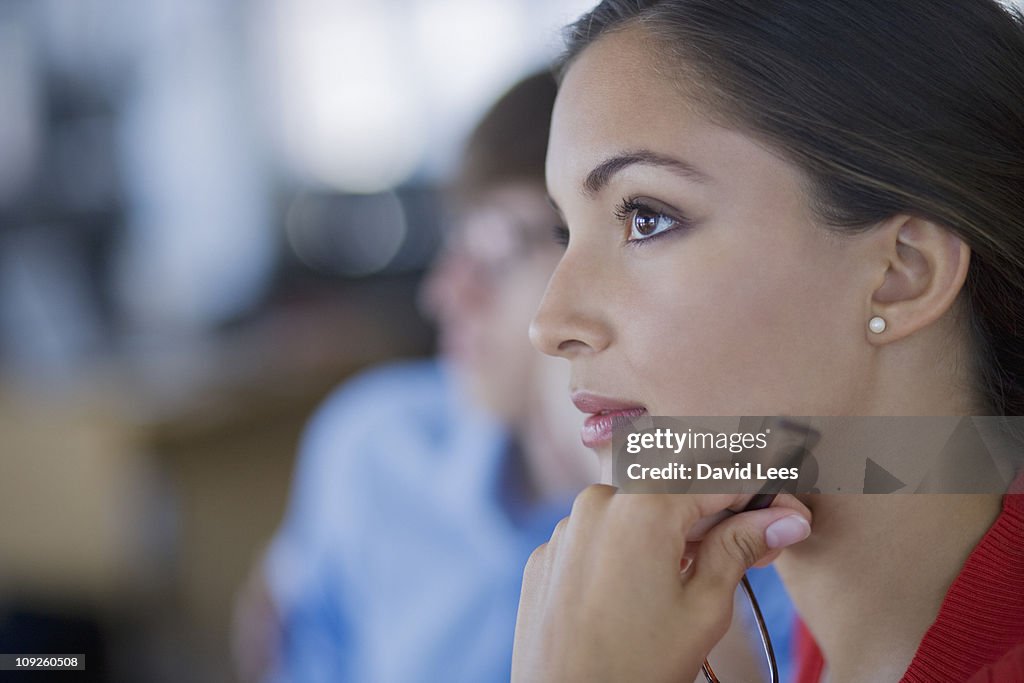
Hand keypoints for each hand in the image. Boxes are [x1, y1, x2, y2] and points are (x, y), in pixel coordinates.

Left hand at [512, 487, 811, 682]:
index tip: (785, 513)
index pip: (716, 479)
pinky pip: (596, 539)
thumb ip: (740, 548)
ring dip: (669, 532)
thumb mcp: (704, 607)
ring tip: (695, 574)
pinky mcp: (546, 557)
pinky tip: (642, 590)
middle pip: (673, 492)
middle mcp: (596, 504)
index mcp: (641, 507)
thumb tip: (784, 516)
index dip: (759, 495)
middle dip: (716, 515)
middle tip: (755, 546)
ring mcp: (565, 530)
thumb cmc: (637, 667)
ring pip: (632, 513)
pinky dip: (625, 551)